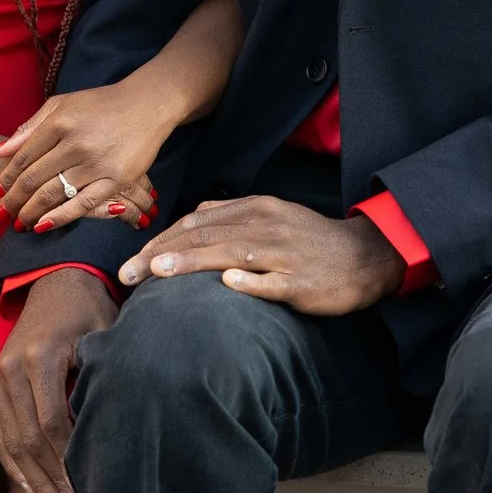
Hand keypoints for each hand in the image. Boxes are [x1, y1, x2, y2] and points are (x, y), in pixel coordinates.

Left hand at [0, 80, 183, 232]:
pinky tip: (44, 225)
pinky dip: (61, 216)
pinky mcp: (117, 178)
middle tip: (3, 214)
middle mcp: (75, 142)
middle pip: (35, 178)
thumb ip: (30, 128)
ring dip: (32, 211)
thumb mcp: (61, 105)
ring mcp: (96, 162)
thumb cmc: (100, 105)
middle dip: (14, 200)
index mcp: (59, 122)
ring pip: (54, 193)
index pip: (23, 156)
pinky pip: (83, 203)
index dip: (7, 178)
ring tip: (19, 222)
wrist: (147, 104)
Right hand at [0, 268, 115, 492]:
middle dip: (51, 480)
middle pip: (28, 439)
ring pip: (8, 442)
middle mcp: (11, 368)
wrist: (56, 282)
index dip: (70, 460)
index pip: (52, 423)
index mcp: (40, 356)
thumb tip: (122, 431)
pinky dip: (13, 466)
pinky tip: (32, 489)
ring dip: (31, 481)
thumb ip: (106, 378)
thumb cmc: (90, 311)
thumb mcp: (105, 336)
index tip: (90, 487)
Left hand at [118, 195, 404, 316]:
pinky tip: (227, 284)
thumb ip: (232, 216)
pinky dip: (249, 281)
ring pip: (230, 254)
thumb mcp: (271, 216)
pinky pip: (272, 281)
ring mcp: (283, 253)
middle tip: (126, 274)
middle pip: (204, 236)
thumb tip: (192, 218)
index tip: (132, 260)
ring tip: (157, 273)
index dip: (161, 239)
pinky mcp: (300, 281)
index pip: (197, 222)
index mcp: (255, 209)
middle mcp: (265, 225)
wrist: (365, 255)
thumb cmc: (310, 241)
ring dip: (191, 263)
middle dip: (160, 254)